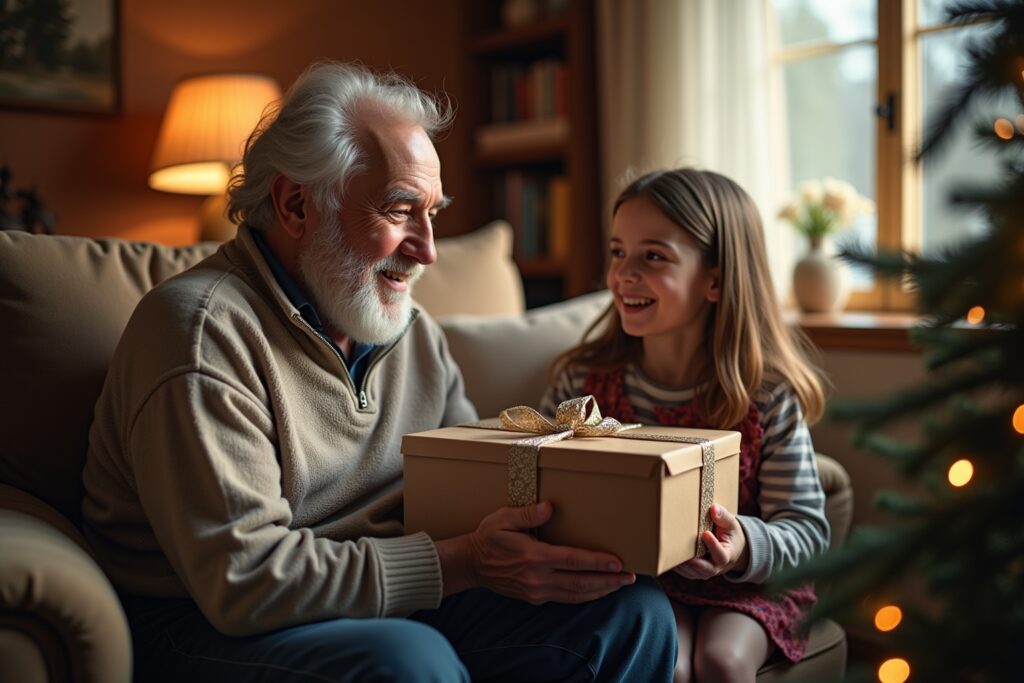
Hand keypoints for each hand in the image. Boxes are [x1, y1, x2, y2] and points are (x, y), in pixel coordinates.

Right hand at [436, 501, 634, 603]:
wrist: (470, 564)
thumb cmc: (488, 537)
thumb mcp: (503, 518)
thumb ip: (527, 513)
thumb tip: (550, 507)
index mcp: (533, 557)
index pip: (572, 561)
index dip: (597, 562)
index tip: (618, 562)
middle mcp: (537, 578)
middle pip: (580, 583)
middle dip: (608, 581)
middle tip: (631, 577)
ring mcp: (537, 591)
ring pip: (576, 595)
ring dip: (601, 591)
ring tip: (621, 584)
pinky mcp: (535, 598)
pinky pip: (566, 599)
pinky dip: (585, 596)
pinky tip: (598, 590)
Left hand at [672, 504, 748, 579]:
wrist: (729, 549)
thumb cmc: (730, 534)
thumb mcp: (730, 524)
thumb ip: (723, 516)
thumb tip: (713, 509)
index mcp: (727, 555)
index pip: (721, 555)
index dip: (714, 546)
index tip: (705, 533)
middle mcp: (716, 567)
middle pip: (706, 569)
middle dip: (694, 562)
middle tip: (682, 552)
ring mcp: (704, 572)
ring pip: (692, 572)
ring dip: (682, 563)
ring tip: (671, 550)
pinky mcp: (693, 572)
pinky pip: (684, 571)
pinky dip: (677, 565)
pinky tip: (667, 553)